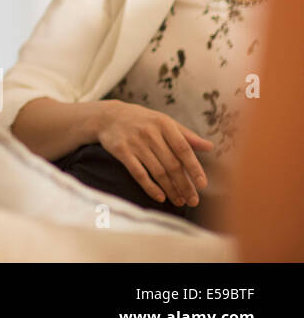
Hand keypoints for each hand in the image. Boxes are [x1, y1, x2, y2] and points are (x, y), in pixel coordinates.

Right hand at [96, 100, 214, 206]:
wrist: (108, 116)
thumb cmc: (142, 120)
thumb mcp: (164, 122)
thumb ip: (186, 135)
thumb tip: (210, 147)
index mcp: (164, 124)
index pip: (183, 149)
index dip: (194, 168)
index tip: (202, 185)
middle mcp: (150, 132)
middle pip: (171, 164)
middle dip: (184, 185)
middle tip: (193, 200)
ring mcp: (134, 142)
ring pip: (157, 171)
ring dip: (170, 189)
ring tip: (179, 201)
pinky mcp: (121, 151)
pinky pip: (138, 173)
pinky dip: (150, 187)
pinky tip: (160, 197)